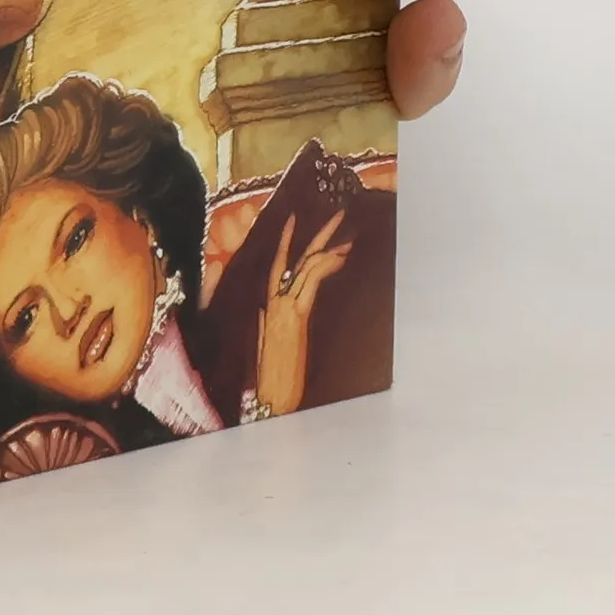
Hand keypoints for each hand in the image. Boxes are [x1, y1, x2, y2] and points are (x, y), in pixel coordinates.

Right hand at [253, 211, 352, 417]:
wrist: (270, 399)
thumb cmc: (271, 380)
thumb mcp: (265, 348)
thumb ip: (264, 326)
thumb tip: (265, 310)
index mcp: (269, 308)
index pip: (278, 265)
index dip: (285, 241)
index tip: (295, 219)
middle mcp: (275, 302)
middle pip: (298, 259)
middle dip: (319, 235)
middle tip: (338, 215)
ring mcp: (285, 307)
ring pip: (307, 266)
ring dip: (331, 249)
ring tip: (349, 237)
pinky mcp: (296, 316)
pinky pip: (311, 282)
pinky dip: (326, 266)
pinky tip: (341, 258)